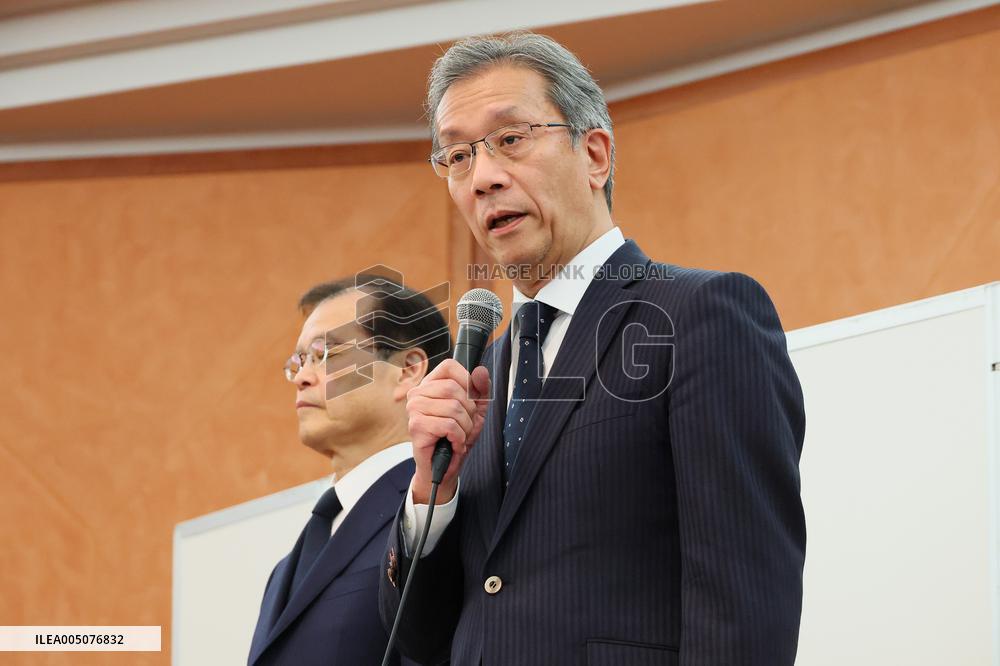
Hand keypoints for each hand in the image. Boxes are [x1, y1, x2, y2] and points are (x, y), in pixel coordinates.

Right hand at [406, 359, 490, 504]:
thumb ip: (481, 389)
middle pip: (454, 388)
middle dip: (469, 411)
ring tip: (458, 436)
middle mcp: (418, 393)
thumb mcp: (475, 410)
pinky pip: (449, 425)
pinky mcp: (416, 426)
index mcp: (431, 384)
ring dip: (464, 427)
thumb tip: (480, 371)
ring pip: (454, 408)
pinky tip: (453, 443)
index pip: (449, 366)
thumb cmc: (456, 436)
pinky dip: (458, 438)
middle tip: (464, 425)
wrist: (444, 467)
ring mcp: (414, 408)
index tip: (471, 398)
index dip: (466, 380)